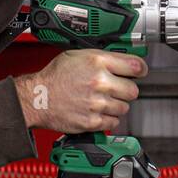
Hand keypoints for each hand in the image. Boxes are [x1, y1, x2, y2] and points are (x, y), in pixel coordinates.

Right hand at [15, 49, 146, 132]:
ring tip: (102, 100)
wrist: (37, 98)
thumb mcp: (77, 55)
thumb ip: (102, 58)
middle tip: (116, 89)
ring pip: (124, 107)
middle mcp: (99, 82)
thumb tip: (123, 61)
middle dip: (126, 89)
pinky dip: (108, 118)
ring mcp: (97, 103)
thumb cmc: (55, 77)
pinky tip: (97, 111)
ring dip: (116, 105)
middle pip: (133, 90)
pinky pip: (113, 122)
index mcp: (97, 62)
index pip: (135, 66)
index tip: (140, 72)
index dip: (140, 69)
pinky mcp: (92, 121)